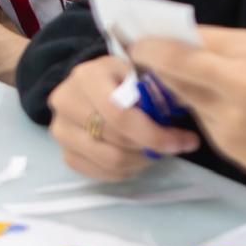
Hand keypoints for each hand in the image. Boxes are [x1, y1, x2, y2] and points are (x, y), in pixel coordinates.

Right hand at [47, 55, 201, 180]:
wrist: (91, 86)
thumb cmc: (121, 77)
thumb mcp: (139, 71)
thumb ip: (157, 86)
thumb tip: (185, 102)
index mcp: (86, 76)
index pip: (119, 115)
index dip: (154, 133)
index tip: (184, 140)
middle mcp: (65, 102)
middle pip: (116, 141)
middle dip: (152, 148)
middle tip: (174, 146)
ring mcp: (61, 130)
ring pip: (110, 161)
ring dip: (140, 161)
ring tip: (155, 151)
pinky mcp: (65, 154)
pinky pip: (101, 174)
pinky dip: (125, 171)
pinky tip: (137, 158)